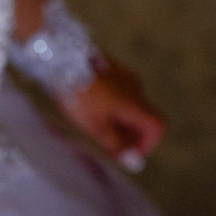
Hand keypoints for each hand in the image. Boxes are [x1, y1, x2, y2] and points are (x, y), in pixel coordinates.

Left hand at [55, 53, 165, 169]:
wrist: (59, 58)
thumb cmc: (78, 94)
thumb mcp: (95, 125)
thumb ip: (115, 143)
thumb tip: (129, 158)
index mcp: (134, 102)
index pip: (157, 125)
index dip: (147, 144)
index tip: (128, 153)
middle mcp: (134, 86)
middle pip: (143, 116)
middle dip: (130, 134)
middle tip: (109, 145)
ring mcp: (123, 74)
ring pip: (130, 104)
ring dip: (119, 120)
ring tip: (95, 126)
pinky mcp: (111, 66)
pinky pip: (119, 91)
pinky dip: (113, 105)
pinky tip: (91, 108)